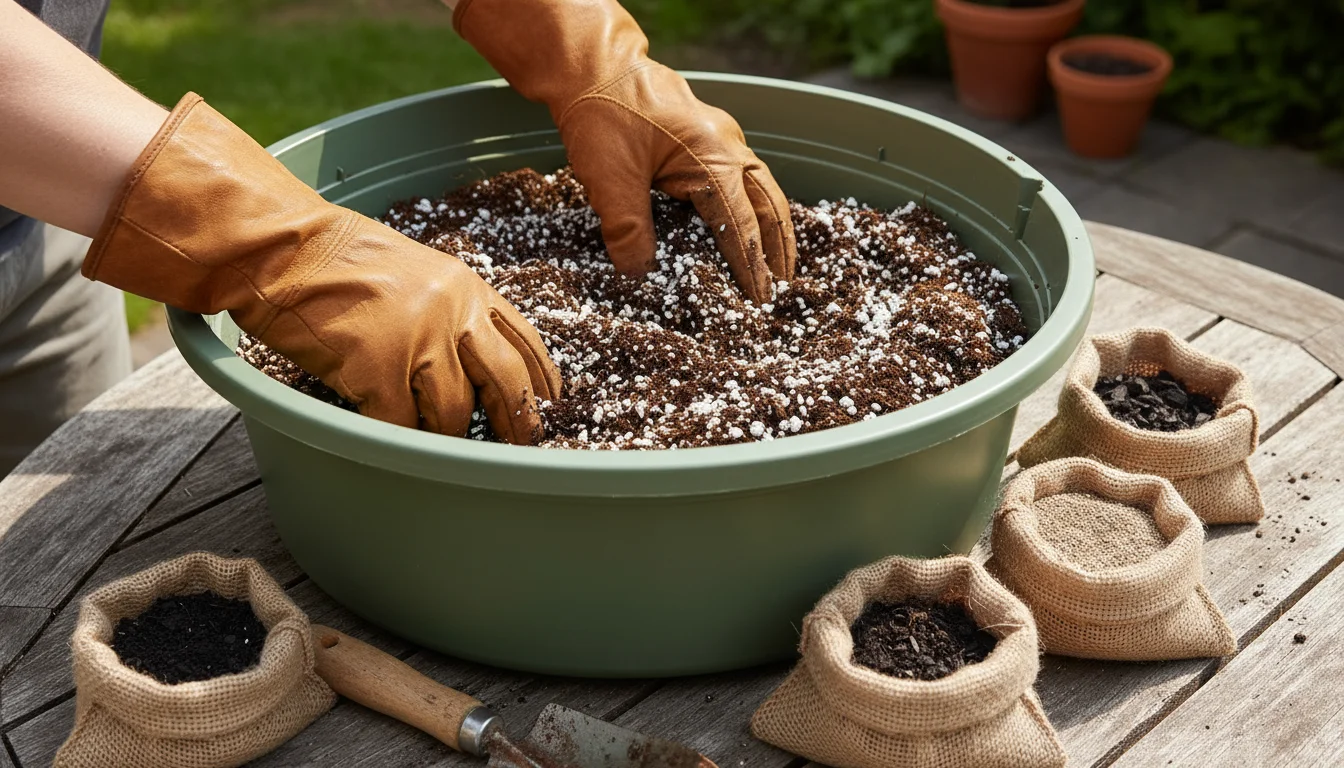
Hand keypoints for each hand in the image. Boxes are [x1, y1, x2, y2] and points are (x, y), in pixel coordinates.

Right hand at [84, 94, 560, 442]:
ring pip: (456, 414)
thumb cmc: (340, 263)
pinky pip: (403, 425)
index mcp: (467, 289)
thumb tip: (476, 364)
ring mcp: (417, 342)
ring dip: (446, 434)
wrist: (285, 251)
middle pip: (507, 382)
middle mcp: (453, 313)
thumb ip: (452, 310)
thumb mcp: (416, 273)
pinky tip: (387, 427)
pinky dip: (398, 435)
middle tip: (517, 444)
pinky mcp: (378, 370)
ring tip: (428, 433)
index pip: (525, 340)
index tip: (549, 404)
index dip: (541, 380)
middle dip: (518, 420)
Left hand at [455, 0, 796, 303]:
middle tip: (786, 285)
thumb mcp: (609, 181)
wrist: (590, 65)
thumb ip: (628, 232)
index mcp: (713, 158)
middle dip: (778, 245)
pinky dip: (752, 202)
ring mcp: (719, 136)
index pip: (741, 225)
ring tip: (778, 259)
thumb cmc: (601, 114)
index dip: (751, 266)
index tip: (760, 299)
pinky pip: (742, 174)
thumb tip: (639, 276)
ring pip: (760, 186)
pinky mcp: (704, 135)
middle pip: (768, 203)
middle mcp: (727, 145)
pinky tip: (746, 220)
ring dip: (770, 223)